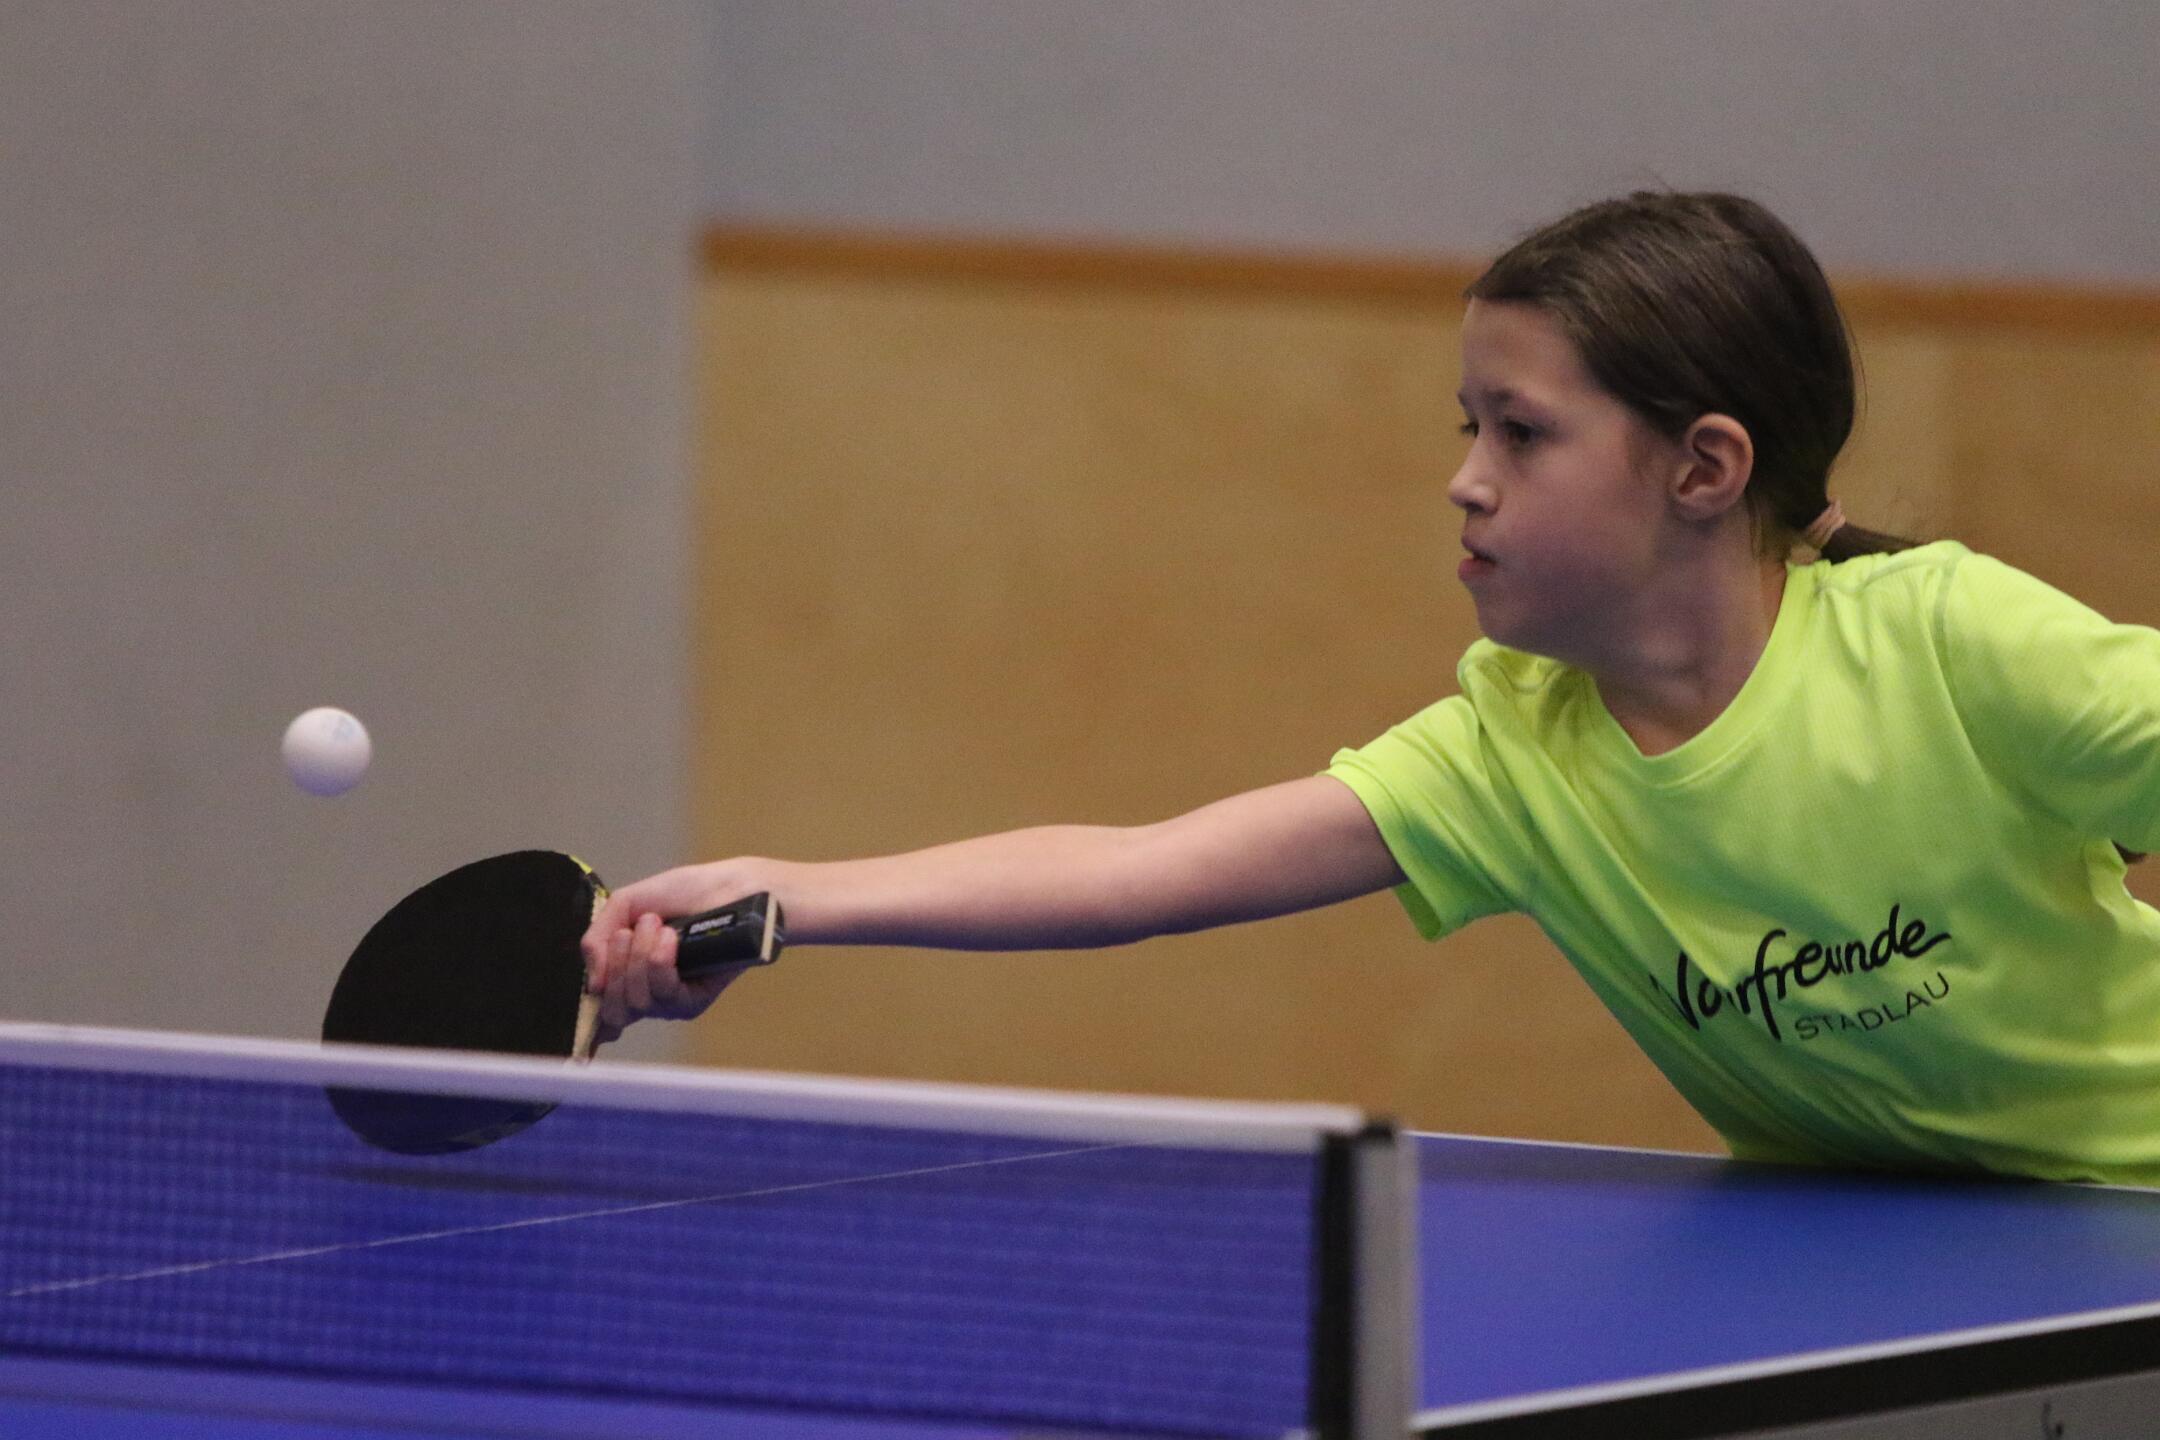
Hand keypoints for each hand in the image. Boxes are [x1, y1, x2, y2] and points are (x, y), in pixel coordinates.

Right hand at [579, 859, 775, 1047]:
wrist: (730, 887)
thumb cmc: (683, 893)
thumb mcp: (626, 905)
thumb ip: (597, 938)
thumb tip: (592, 984)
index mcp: (627, 975)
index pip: (603, 1012)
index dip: (593, 1010)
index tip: (595, 985)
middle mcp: (647, 995)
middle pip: (613, 1010)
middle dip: (614, 964)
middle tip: (627, 930)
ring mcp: (670, 1002)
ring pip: (636, 1001)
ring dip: (638, 956)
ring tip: (655, 923)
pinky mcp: (695, 1001)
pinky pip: (663, 995)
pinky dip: (658, 962)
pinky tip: (669, 938)